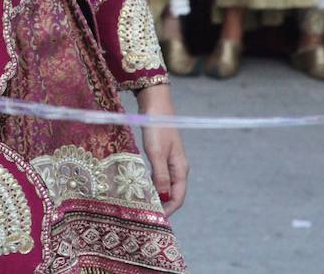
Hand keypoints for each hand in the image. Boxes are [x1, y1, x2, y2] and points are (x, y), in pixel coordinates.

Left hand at [137, 84, 187, 215]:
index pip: (178, 197)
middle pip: (174, 194)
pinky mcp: (162, 155)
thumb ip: (160, 175)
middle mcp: (178, 167)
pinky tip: (143, 188)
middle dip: (163, 206)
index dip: (168, 210)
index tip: (155, 219)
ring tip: (144, 205)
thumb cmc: (156, 127)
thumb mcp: (156, 152)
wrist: (156, 104)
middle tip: (147, 216)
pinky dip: (154, 185)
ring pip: (166, 185)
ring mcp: (171, 161)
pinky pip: (160, 176)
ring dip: (158, 196)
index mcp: (181, 168)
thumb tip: (164, 197)